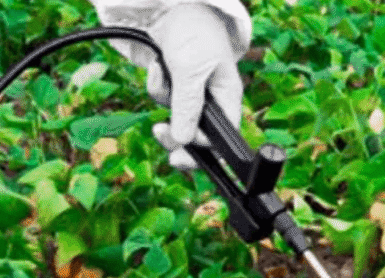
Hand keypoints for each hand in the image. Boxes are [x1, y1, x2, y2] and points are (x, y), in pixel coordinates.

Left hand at [143, 4, 243, 170]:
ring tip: (162, 76)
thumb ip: (188, 106)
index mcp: (227, 98)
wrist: (175, 7)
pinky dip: (157, 87)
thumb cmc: (194, 32)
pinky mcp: (177, 86)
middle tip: (160, 132)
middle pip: (195, 136)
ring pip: (175, 118)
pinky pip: (163, 100)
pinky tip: (158, 68)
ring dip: (163, 101)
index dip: (200, 150)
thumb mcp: (192, 70)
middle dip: (176, 135)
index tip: (180, 155)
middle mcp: (212, 100)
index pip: (219, 140)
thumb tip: (184, 140)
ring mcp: (193, 94)